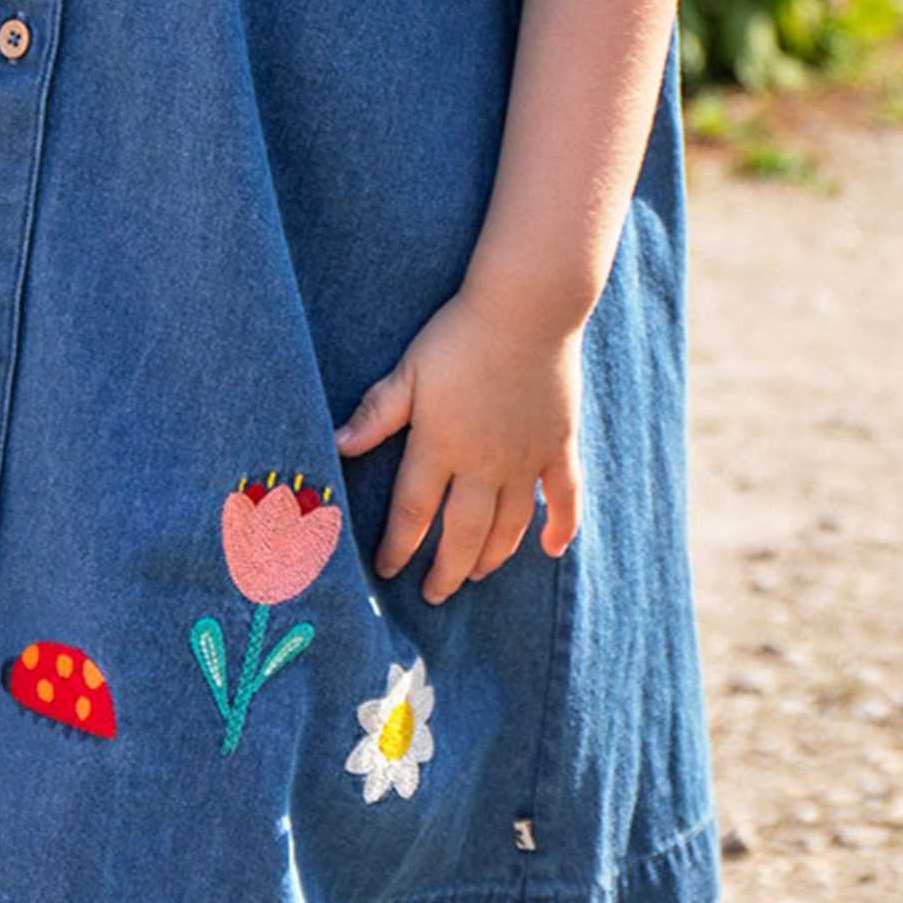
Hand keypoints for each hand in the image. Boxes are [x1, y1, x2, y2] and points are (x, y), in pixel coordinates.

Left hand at [331, 284, 583, 602]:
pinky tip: (553, 551)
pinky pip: (565, 496)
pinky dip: (562, 527)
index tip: (388, 570)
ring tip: (477, 575)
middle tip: (435, 594)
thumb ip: (376, 414)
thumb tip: (337, 446)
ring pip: (510, 525)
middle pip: (463, 533)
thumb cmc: (458, 335)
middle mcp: (484, 464)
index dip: (399, 547)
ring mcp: (526, 458)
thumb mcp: (408, 371)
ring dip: (493, 556)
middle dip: (447, 569)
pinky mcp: (559, 445)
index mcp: (441, 446)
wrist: (526, 309)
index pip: (414, 513)